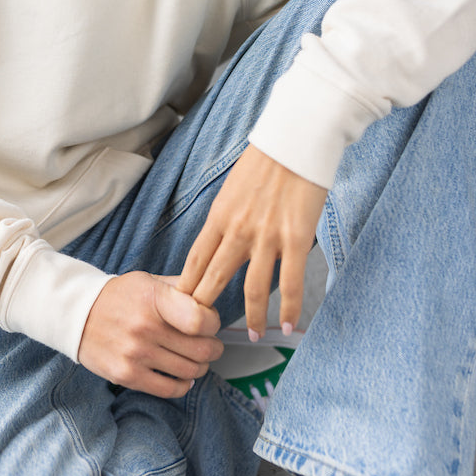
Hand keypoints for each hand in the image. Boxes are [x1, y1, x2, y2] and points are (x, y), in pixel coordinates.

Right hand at [78, 272, 223, 396]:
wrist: (77, 314)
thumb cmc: (119, 297)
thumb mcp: (148, 281)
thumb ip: (180, 288)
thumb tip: (210, 300)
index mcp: (153, 298)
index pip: (199, 319)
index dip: (213, 322)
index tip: (210, 322)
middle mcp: (145, 327)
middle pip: (201, 349)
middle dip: (213, 348)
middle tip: (210, 344)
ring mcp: (135, 354)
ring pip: (190, 371)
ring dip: (200, 366)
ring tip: (195, 359)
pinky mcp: (127, 376)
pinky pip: (170, 389)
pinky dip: (184, 384)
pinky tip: (182, 375)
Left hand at [176, 144, 326, 336]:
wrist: (295, 140)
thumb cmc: (266, 161)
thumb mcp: (233, 189)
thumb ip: (227, 218)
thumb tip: (222, 242)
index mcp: (219, 216)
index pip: (196, 261)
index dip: (187, 289)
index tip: (181, 308)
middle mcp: (238, 230)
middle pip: (215, 279)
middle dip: (207, 310)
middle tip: (204, 332)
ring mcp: (266, 236)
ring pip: (252, 288)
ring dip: (251, 317)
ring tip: (251, 334)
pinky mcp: (295, 238)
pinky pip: (290, 283)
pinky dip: (288, 309)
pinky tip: (287, 325)